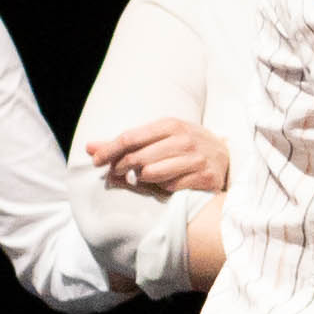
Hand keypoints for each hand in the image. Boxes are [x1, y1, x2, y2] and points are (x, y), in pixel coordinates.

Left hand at [91, 115, 230, 198]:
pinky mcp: (204, 177)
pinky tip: (167, 183)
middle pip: (138, 157)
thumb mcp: (159, 136)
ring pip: (152, 174)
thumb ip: (124, 143)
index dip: (110, 150)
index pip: (130, 137)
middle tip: (115, 174)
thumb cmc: (184, 145)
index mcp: (170, 125)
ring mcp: (195, 159)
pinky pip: (170, 187)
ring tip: (144, 178)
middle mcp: (184, 139)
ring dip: (143, 179)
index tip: (96, 161)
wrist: (224, 155)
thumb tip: (88, 147)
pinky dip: (164, 188)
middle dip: (121, 168)